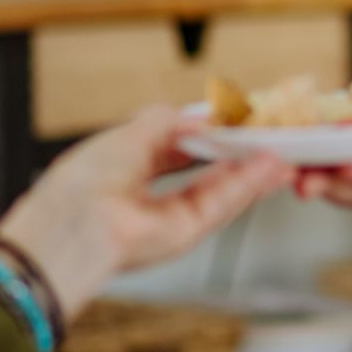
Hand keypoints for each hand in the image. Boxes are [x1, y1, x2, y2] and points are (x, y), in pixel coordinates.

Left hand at [0, 105, 292, 316]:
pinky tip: (269, 168)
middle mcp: (148, 197)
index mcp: (126, 169)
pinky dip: (247, 185)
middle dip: (236, 157)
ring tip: (280, 154)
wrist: (72, 228)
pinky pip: (221, 204)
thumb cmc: (83, 183)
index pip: (176, 150)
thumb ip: (167, 122)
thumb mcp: (129, 134)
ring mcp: (166, 218)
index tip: (235, 123)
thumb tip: (202, 118)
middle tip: (266, 139)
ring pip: (219, 190)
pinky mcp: (183, 233)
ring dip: (251, 172)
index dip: (207, 136)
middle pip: (203, 174)